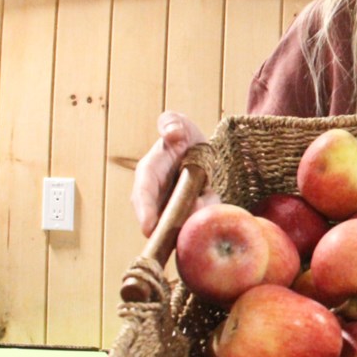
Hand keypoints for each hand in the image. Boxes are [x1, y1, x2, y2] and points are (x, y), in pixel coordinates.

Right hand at [131, 110, 217, 236]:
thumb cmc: (182, 135)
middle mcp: (157, 196)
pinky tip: (214, 210)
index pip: (143, 194)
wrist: (199, 149)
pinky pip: (198, 222)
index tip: (148, 228)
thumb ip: (171, 123)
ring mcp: (173, 207)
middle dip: (170, 229)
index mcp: (149, 173)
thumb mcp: (177, 123)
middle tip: (183, 233)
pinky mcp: (190, 214)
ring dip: (192, 224)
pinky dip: (207, 219)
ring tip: (203, 213)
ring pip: (180, 225)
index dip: (145, 211)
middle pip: (159, 220)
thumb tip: (172, 132)